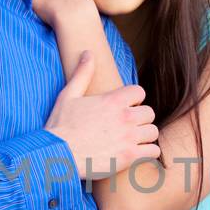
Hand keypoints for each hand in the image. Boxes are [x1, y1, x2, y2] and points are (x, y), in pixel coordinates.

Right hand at [44, 52, 159, 179]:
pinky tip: (135, 153)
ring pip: (152, 132)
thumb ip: (82, 73)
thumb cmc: (60, 126)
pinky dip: (147, 152)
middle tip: (128, 125)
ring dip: (144, 135)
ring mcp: (129, 138)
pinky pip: (153, 151)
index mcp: (113, 100)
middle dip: (140, 118)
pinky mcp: (130, 157)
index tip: (125, 107)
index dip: (133, 99)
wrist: (57, 155)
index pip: (139, 92)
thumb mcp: (68, 95)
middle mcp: (125, 117)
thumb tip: (88, 53)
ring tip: (132, 140)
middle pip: (149, 112)